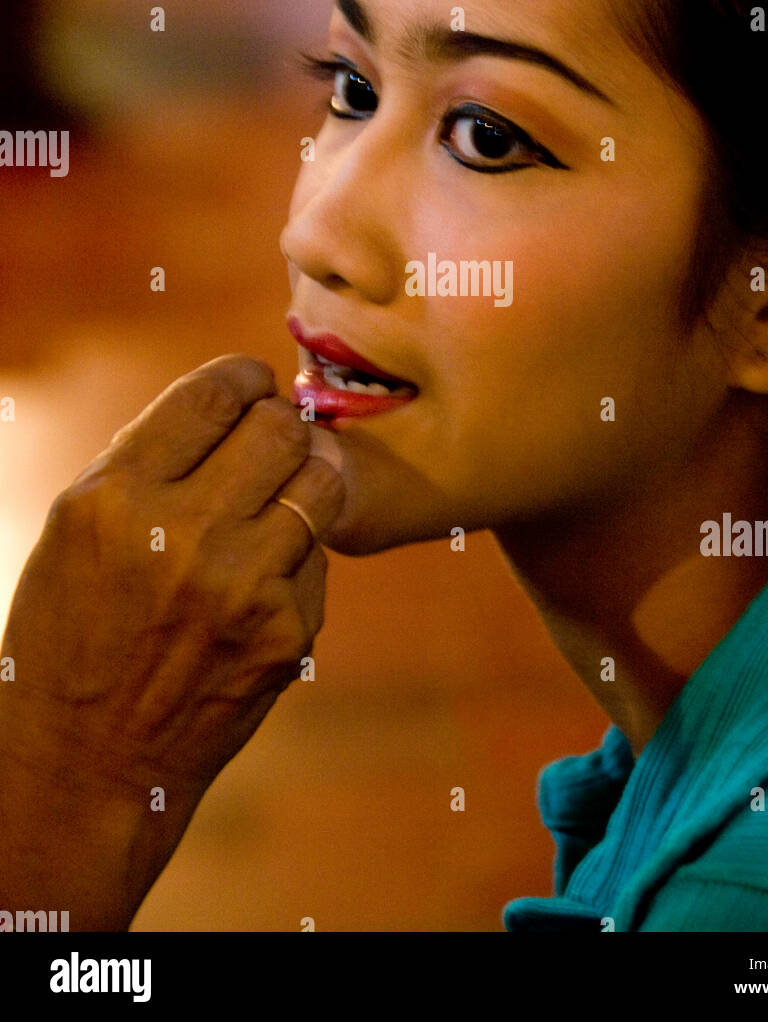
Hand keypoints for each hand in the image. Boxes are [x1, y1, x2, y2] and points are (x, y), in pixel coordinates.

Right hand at [0, 354, 343, 807]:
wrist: (88, 761)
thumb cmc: (75, 630)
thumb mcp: (78, 526)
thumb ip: (153, 457)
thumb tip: (237, 397)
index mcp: (116, 496)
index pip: (215, 392)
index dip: (244, 377)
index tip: (251, 385)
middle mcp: (183, 534)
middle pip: (281, 427)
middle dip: (278, 424)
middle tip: (268, 441)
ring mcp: (243, 586)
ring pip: (321, 479)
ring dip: (303, 477)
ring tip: (276, 496)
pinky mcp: (286, 631)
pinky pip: (319, 554)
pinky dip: (296, 556)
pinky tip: (259, 582)